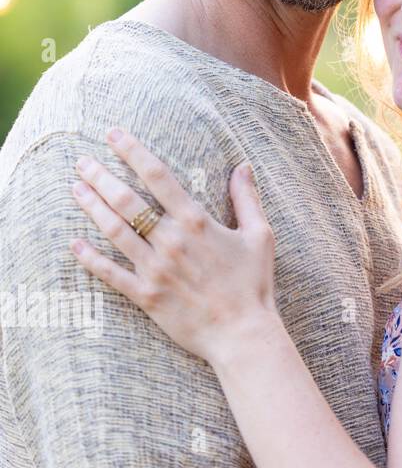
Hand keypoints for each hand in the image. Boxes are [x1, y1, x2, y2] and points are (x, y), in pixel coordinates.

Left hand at [69, 127, 277, 364]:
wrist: (242, 332)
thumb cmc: (254, 283)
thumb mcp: (260, 235)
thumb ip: (247, 199)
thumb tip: (243, 167)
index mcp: (197, 222)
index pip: (158, 177)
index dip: (133, 152)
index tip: (114, 135)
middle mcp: (171, 241)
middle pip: (127, 201)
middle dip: (101, 177)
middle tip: (83, 162)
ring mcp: (155, 269)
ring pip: (114, 232)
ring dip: (91, 208)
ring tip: (75, 189)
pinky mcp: (146, 295)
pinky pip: (110, 273)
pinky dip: (90, 258)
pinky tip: (75, 243)